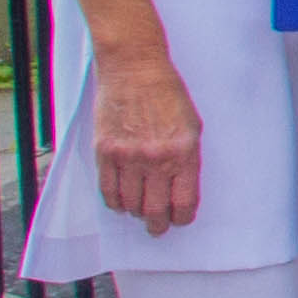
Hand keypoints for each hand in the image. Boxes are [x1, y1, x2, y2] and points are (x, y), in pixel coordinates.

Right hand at [92, 52, 205, 236]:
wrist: (135, 70)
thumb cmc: (167, 95)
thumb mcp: (192, 125)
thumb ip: (187, 158)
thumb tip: (181, 189)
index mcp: (184, 152)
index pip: (184, 201)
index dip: (182, 217)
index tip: (179, 220)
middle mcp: (156, 158)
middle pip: (155, 210)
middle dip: (158, 224)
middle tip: (157, 228)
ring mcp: (128, 156)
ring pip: (130, 204)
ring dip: (136, 212)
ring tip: (140, 211)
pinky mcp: (105, 152)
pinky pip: (108, 191)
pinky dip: (115, 202)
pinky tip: (121, 201)